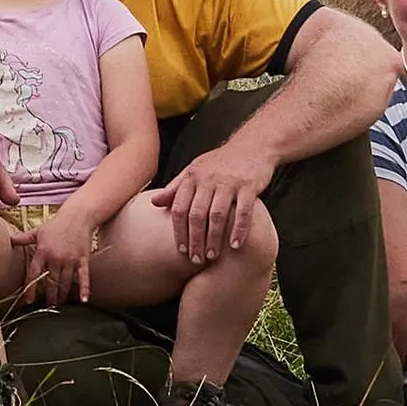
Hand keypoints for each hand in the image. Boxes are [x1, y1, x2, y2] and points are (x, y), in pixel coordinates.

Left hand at [20, 203, 100, 307]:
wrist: (78, 215)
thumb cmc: (56, 224)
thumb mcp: (38, 231)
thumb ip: (23, 238)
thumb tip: (9, 239)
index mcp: (42, 251)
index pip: (34, 274)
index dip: (30, 288)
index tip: (29, 300)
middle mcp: (55, 257)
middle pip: (51, 282)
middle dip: (49, 296)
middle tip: (48, 307)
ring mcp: (70, 259)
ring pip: (65, 282)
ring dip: (62, 295)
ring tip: (59, 304)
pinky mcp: (83, 259)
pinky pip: (84, 277)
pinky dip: (84, 289)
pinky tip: (83, 300)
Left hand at [158, 135, 275, 265]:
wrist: (252, 145)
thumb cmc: (220, 162)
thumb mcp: (195, 170)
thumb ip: (176, 187)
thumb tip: (154, 203)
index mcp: (192, 177)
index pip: (179, 208)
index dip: (179, 231)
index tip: (181, 250)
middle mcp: (208, 179)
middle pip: (196, 215)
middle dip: (195, 240)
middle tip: (195, 259)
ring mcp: (229, 182)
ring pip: (217, 215)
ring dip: (213, 238)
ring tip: (212, 256)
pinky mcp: (249, 186)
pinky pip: (243, 211)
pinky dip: (239, 229)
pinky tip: (235, 245)